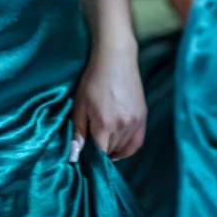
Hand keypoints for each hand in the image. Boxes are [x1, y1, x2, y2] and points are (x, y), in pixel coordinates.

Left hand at [70, 44, 147, 160]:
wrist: (115, 59)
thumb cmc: (93, 80)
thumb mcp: (80, 105)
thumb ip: (78, 132)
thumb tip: (74, 156)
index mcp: (105, 124)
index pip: (100, 153)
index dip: (91, 157)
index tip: (83, 155)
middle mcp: (122, 126)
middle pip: (111, 150)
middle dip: (100, 152)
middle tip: (90, 146)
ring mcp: (135, 122)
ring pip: (124, 147)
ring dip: (113, 149)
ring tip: (102, 145)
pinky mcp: (143, 117)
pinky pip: (137, 141)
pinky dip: (129, 149)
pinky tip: (119, 150)